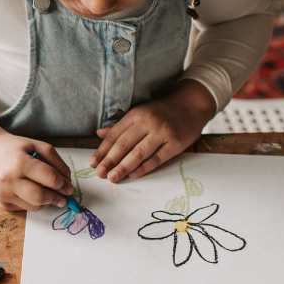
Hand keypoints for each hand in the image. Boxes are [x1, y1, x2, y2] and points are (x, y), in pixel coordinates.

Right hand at [0, 133, 73, 211]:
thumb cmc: (14, 148)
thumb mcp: (36, 145)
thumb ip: (55, 161)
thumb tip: (67, 181)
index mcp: (19, 162)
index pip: (49, 178)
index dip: (63, 184)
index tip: (69, 187)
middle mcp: (9, 180)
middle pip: (41, 197)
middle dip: (57, 198)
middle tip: (64, 198)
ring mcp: (3, 194)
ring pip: (34, 206)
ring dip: (46, 201)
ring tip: (49, 193)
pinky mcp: (1, 203)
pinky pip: (25, 208)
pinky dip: (33, 202)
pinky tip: (31, 191)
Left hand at [91, 81, 215, 181]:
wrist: (191, 105)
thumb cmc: (161, 111)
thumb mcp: (140, 112)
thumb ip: (120, 125)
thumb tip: (99, 134)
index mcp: (136, 114)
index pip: (115, 135)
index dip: (102, 150)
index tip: (93, 162)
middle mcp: (148, 122)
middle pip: (124, 145)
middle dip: (109, 161)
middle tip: (100, 174)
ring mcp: (162, 133)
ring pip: (138, 154)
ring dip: (124, 167)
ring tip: (113, 178)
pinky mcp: (175, 144)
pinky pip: (156, 159)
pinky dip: (143, 169)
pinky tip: (133, 176)